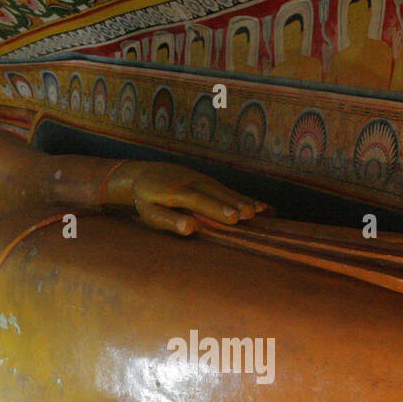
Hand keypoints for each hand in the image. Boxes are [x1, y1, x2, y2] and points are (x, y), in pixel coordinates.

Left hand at [112, 162, 266, 235]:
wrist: (143, 173)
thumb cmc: (146, 199)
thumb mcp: (149, 212)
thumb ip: (167, 220)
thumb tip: (189, 228)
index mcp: (175, 191)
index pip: (198, 200)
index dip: (216, 208)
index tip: (233, 217)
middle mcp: (191, 182)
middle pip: (215, 193)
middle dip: (234, 203)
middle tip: (250, 214)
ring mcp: (201, 179)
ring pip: (223, 190)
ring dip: (241, 200)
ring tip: (258, 212)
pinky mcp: (207, 180)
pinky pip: (226, 189)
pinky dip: (242, 197)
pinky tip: (259, 206)